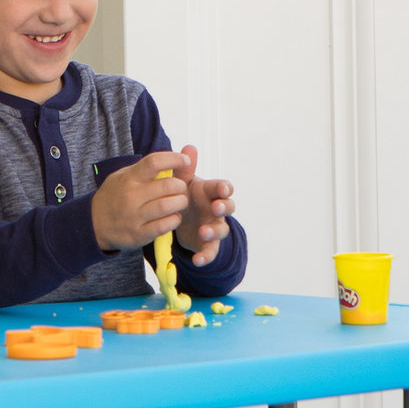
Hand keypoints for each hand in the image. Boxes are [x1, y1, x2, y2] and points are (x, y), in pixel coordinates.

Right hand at [91, 151, 190, 251]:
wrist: (93, 224)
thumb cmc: (116, 195)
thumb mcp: (126, 176)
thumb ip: (151, 167)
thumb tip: (187, 154)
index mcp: (129, 178)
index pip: (154, 162)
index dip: (175, 159)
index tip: (185, 161)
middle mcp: (131, 196)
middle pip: (167, 186)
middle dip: (181, 185)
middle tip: (180, 188)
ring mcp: (134, 216)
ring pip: (168, 206)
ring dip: (180, 202)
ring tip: (179, 202)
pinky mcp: (139, 234)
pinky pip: (165, 226)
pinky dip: (174, 219)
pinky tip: (172, 216)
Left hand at [172, 144, 234, 266]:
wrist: (180, 217)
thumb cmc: (185, 195)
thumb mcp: (182, 182)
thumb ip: (185, 168)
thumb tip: (189, 147)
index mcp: (210, 192)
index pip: (223, 187)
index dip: (225, 188)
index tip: (222, 188)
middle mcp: (216, 209)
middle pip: (228, 207)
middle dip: (225, 206)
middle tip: (217, 206)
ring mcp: (214, 226)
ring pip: (221, 229)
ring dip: (215, 230)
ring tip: (204, 230)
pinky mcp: (207, 243)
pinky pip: (210, 251)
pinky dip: (205, 256)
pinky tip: (197, 261)